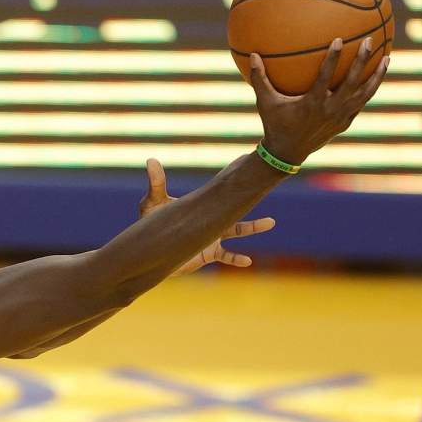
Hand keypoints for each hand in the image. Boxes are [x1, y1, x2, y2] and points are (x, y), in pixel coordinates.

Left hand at [140, 158, 274, 275]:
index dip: (233, 185)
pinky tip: (247, 261)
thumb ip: (155, 183)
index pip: (221, 194)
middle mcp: (211, 220)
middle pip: (235, 209)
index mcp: (202, 206)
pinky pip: (226, 256)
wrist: (151, 250)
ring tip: (270, 222)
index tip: (247, 173)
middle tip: (267, 184)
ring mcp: (211, 237)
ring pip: (237, 230)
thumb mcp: (153, 203)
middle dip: (249, 195)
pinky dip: (237, 259)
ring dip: (252, 227)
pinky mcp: (208, 254)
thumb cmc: (152, 224)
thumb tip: (151, 160)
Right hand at [252, 37, 389, 164]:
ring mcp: (341, 117)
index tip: (339, 39)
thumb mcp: (265, 102)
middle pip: (352, 82)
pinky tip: (375, 77)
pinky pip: (361, 103)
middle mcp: (330, 109)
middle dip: (362, 60)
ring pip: (365, 94)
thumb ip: (259, 78)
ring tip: (387, 58)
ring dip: (377, 76)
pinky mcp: (345, 123)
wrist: (286, 153)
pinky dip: (369, 90)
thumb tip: (252, 55)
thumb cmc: (274, 124)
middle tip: (369, 41)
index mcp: (312, 102)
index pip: (326, 76)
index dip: (333, 58)